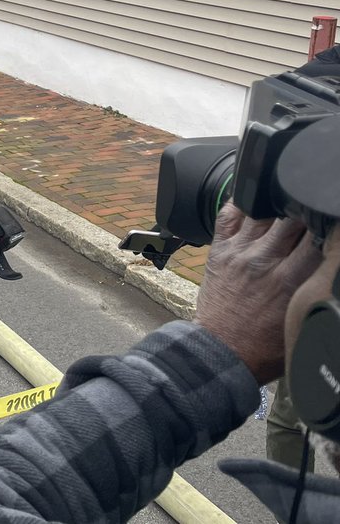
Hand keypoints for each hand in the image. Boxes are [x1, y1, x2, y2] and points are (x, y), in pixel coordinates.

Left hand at [194, 203, 322, 383]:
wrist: (222, 351)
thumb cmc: (266, 344)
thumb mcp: (303, 317)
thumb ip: (318, 286)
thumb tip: (330, 266)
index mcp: (291, 280)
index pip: (318, 236)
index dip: (326, 224)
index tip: (329, 223)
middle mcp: (264, 260)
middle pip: (293, 217)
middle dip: (307, 210)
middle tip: (312, 211)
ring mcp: (238, 252)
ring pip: (263, 210)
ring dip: (279, 204)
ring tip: (290, 201)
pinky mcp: (219, 250)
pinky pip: (229, 213)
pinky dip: (243, 201)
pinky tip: (257, 197)